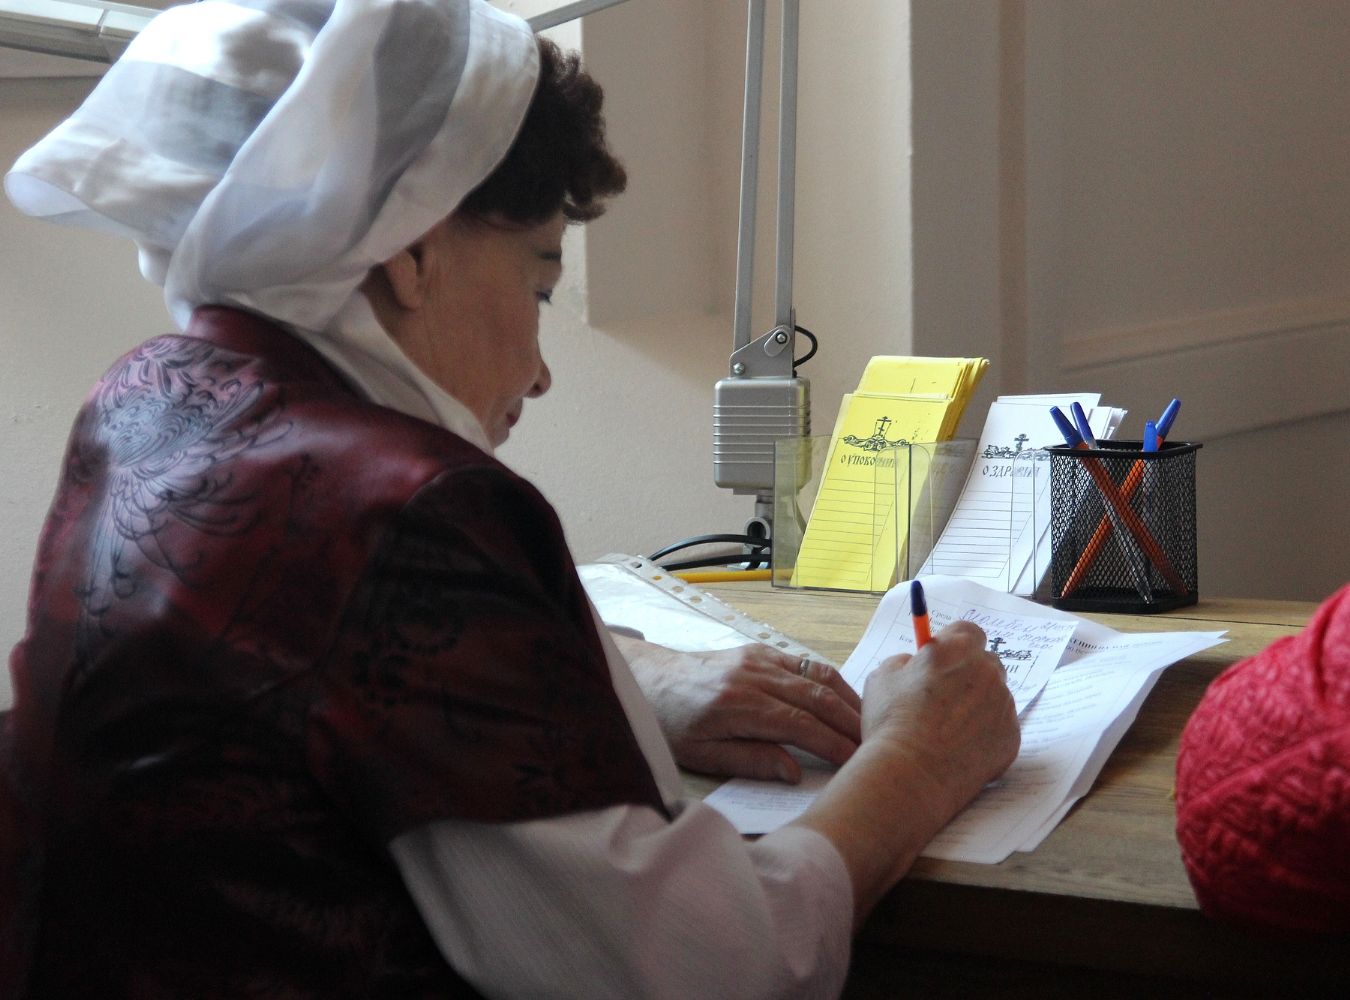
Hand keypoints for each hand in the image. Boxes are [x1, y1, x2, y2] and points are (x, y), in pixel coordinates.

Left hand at [614, 635, 861, 782]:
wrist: (649, 680)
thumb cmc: (672, 724)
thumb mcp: (702, 755)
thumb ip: (750, 761)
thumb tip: (794, 772)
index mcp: (738, 704)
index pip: (799, 725)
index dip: (832, 744)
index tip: (857, 761)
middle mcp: (753, 675)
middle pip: (815, 697)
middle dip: (849, 722)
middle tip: (877, 744)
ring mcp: (759, 658)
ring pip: (815, 675)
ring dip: (846, 699)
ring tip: (870, 723)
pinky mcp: (760, 650)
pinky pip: (804, 663)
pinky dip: (830, 681)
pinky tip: (844, 699)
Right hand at [861, 619, 1019, 819]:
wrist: (911, 774)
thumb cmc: (892, 722)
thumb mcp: (881, 677)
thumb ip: (903, 662)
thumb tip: (913, 664)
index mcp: (957, 649)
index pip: (968, 631)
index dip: (954, 645)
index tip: (941, 660)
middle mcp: (988, 672)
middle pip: (987, 663)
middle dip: (970, 674)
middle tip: (944, 696)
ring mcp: (1003, 706)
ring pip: (995, 697)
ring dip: (978, 706)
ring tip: (947, 730)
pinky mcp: (1011, 738)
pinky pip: (1000, 728)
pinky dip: (985, 735)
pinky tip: (959, 749)